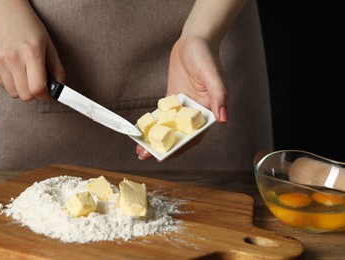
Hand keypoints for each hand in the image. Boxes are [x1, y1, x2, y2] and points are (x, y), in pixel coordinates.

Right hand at [0, 1, 63, 100]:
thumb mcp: (49, 45)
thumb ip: (57, 68)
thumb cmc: (30, 28)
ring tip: (25, 75)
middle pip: (25, 95)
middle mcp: (13, 58)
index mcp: (32, 53)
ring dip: (22, 89)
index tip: (48, 93)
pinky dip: (11, 83)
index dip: (45, 95)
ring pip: (13, 94)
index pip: (37, 88)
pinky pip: (3, 86)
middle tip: (37, 84)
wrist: (6, 13)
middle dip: (34, 93)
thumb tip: (60, 88)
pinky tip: (14, 70)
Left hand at [136, 36, 226, 159]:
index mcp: (207, 111)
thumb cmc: (206, 55)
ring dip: (156, 139)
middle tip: (146, 155)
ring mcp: (182, 107)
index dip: (180, 148)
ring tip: (141, 148)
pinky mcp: (173, 99)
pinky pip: (163, 116)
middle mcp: (195, 112)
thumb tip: (223, 118)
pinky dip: (154, 124)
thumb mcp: (213, 75)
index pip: (193, 136)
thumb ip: (219, 96)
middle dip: (163, 147)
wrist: (194, 41)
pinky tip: (142, 131)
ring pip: (169, 128)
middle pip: (179, 135)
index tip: (165, 156)